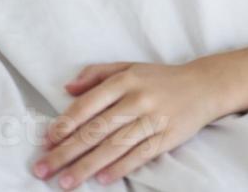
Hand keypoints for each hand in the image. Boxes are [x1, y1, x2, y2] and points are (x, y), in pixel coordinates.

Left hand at [31, 59, 227, 187]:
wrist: (204, 85)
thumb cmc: (159, 78)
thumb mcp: (128, 67)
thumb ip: (96, 74)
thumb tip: (67, 88)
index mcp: (124, 80)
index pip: (88, 104)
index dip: (65, 124)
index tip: (46, 141)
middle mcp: (136, 99)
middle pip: (96, 130)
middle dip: (67, 152)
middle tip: (44, 168)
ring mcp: (152, 119)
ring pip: (114, 146)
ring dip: (87, 166)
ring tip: (66, 182)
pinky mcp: (167, 137)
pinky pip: (139, 155)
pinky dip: (120, 168)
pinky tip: (102, 180)